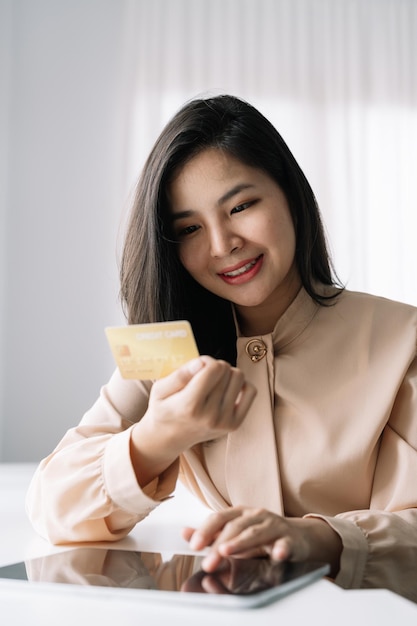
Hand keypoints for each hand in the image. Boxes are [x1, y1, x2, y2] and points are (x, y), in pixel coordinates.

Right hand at [130, 357, 255, 485]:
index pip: (214, 369)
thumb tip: (203, 362)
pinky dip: (241, 385)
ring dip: (227, 374)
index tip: (197, 367)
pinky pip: (251, 392)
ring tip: (214, 382)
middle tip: (203, 376)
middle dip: (216, 367)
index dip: (206, 361)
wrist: (169, 438)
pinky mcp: (235, 424)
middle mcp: (210, 416)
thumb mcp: (160, 389)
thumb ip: (180, 374)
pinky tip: (226, 389)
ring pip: (239, 378)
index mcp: (190, 406)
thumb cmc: (164, 409)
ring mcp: (224, 422)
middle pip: (227, 371)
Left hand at [182, 506, 341, 577]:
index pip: (219, 518)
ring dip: (241, 542)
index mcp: (240, 513)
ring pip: (256, 533)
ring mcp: (273, 525)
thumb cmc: (262, 534)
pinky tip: (277, 554)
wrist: (297, 536)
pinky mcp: (290, 538)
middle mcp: (255, 515)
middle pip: (235, 527)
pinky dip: (281, 548)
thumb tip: (185, 533)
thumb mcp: (235, 532)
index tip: (194, 545)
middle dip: (219, 544)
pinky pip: (285, 543)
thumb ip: (212, 534)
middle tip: (208, 562)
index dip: (206, 530)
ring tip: (227, 551)